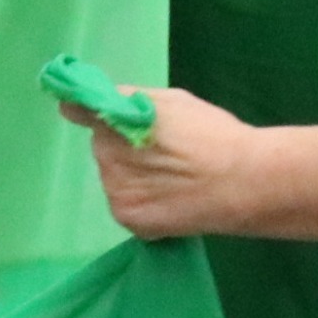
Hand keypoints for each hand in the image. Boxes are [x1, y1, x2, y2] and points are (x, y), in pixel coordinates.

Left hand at [63, 82, 260, 238]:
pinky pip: (126, 203)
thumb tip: (73, 105)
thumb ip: (126, 100)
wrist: (243, 181)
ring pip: (114, 178)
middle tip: (164, 151)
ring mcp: (114, 190)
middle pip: (105, 148)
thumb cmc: (213, 133)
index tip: (99, 116)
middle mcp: (106, 154)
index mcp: (116, 119)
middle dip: (125, 147)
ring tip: (172, 178)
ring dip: (132, 176)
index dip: (93, 113)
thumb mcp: (172, 101)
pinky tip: (169, 198)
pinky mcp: (127, 218)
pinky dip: (141, 201)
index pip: (84, 111)